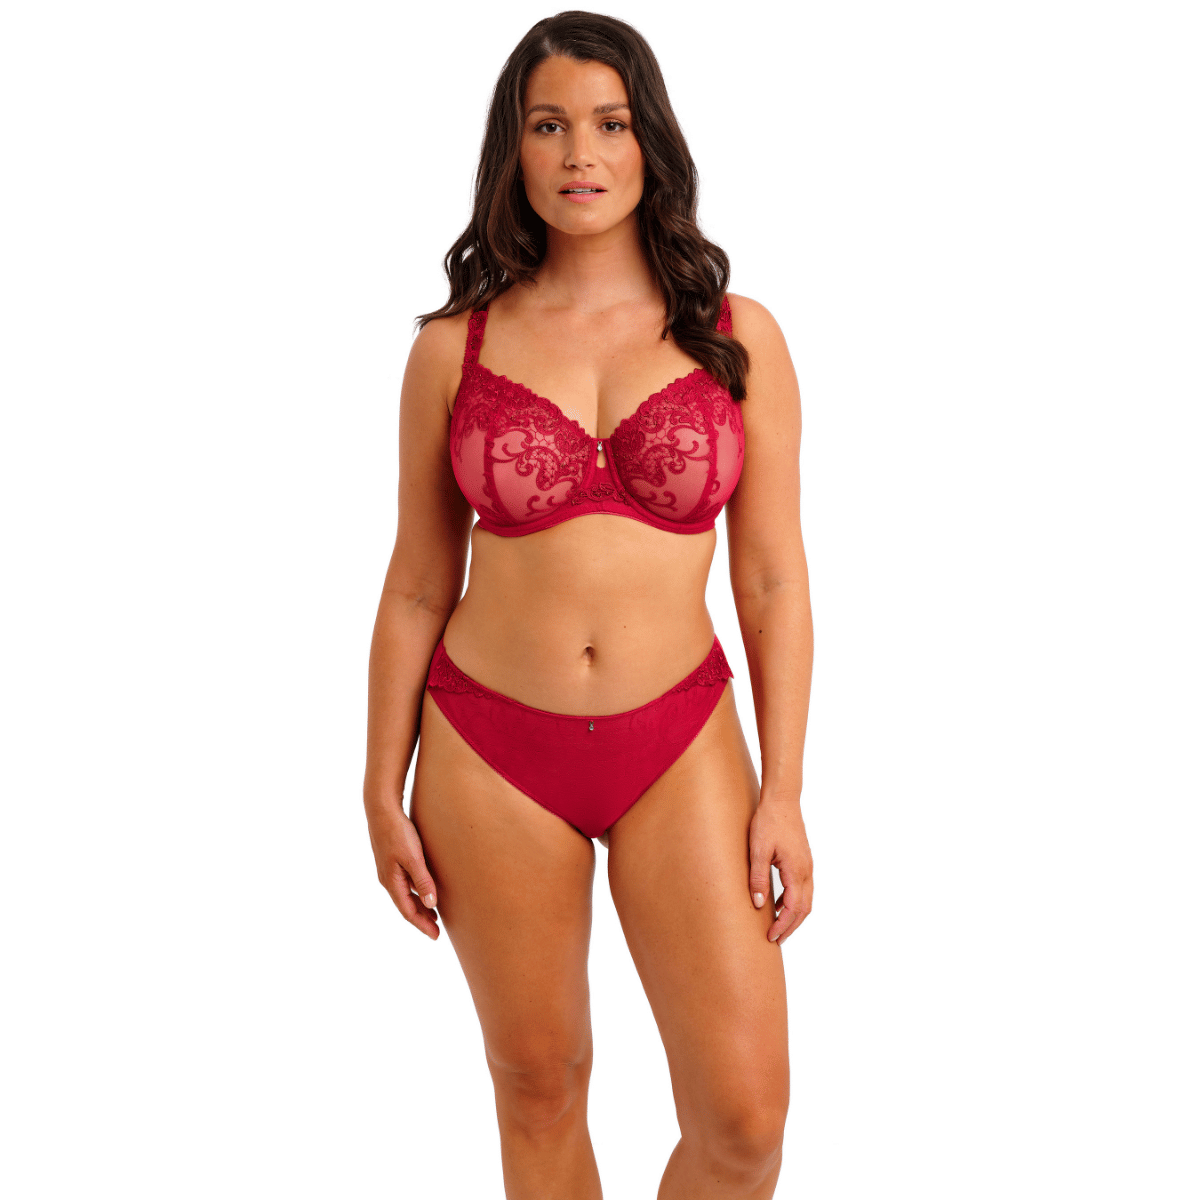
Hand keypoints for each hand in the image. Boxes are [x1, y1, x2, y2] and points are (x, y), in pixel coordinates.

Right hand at [365, 797, 440, 939]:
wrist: (381, 809)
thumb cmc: (398, 832)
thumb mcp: (413, 857)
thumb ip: (422, 880)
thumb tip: (431, 905)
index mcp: (391, 882)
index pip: (407, 911)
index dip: (422, 925)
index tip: (436, 936)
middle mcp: (388, 879)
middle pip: (406, 905)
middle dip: (421, 918)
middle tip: (437, 929)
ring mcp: (388, 870)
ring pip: (405, 894)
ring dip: (419, 905)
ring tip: (433, 913)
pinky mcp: (391, 860)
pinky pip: (404, 883)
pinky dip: (415, 891)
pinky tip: (424, 889)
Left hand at [748, 796, 812, 945]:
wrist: (782, 799)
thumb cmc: (769, 821)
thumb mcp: (758, 850)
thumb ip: (758, 878)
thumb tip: (759, 905)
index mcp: (796, 871)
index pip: (793, 908)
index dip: (782, 925)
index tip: (770, 937)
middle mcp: (806, 871)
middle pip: (804, 909)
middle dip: (791, 927)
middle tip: (776, 940)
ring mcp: (807, 865)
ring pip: (806, 899)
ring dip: (793, 916)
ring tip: (777, 927)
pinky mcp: (803, 860)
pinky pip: (802, 888)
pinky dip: (793, 901)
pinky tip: (777, 903)